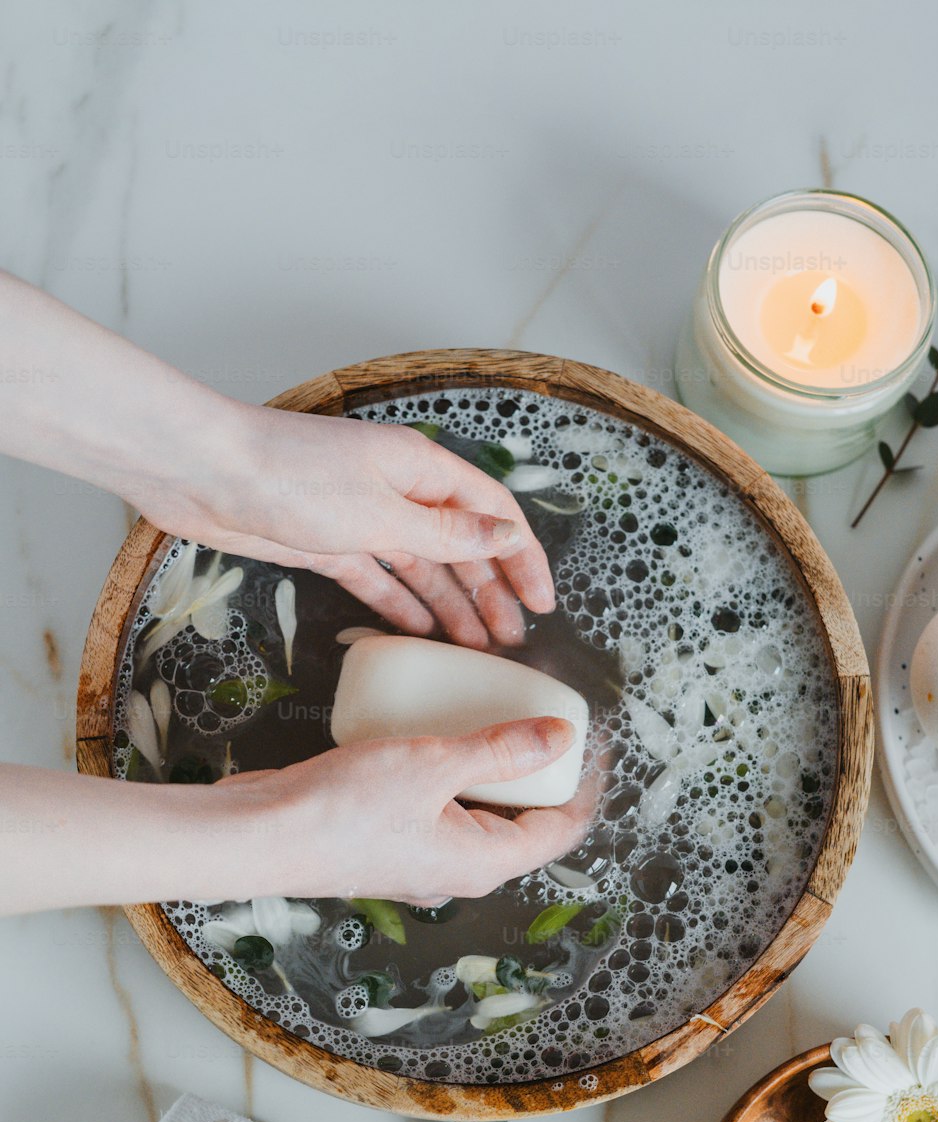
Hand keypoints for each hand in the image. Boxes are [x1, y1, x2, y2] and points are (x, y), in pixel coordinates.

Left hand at [143, 407, 554, 648]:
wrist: (205, 472)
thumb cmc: (292, 477)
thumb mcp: (381, 512)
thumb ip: (446, 533)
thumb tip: (506, 538)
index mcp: (422, 468)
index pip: (493, 513)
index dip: (522, 557)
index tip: (543, 603)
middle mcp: (398, 490)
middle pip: (460, 544)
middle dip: (489, 591)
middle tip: (511, 643)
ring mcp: (362, 517)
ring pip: (421, 566)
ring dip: (450, 605)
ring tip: (475, 648)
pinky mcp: (327, 544)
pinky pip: (377, 578)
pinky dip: (400, 604)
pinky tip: (420, 633)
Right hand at [222, 716, 591, 904]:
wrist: (257, 837)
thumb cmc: (342, 811)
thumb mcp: (435, 765)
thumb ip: (501, 749)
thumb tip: (561, 736)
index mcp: (483, 863)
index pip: (561, 828)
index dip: (583, 781)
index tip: (590, 737)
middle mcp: (456, 870)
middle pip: (521, 820)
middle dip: (537, 769)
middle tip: (540, 715)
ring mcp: (419, 859)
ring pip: (476, 812)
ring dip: (489, 768)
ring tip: (490, 716)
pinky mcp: (387, 842)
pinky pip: (436, 806)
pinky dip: (447, 772)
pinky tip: (431, 734)